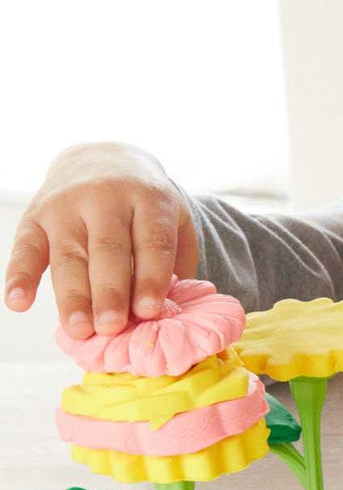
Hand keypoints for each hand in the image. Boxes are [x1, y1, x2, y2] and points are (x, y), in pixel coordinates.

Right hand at [4, 142, 198, 338]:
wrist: (105, 159)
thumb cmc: (148, 207)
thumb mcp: (175, 222)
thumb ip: (177, 263)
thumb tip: (172, 313)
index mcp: (149, 199)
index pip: (150, 242)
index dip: (150, 278)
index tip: (148, 312)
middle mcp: (106, 198)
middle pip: (107, 250)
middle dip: (109, 292)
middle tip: (111, 328)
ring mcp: (67, 205)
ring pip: (68, 254)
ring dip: (72, 295)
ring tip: (78, 330)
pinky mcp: (36, 214)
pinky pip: (26, 246)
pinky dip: (20, 275)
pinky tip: (18, 303)